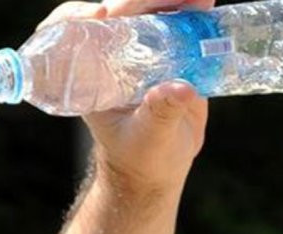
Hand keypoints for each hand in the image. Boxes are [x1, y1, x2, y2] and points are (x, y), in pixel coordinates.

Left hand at [39, 0, 215, 195]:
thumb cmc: (140, 158)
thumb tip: (180, 88)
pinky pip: (176, 26)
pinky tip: (207, 4)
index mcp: (92, 77)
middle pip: (118, 15)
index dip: (80, 17)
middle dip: (141, 0)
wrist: (158, 169)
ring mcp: (141, 54)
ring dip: (170, 1)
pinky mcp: (169, 55)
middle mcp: (113, 59)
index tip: (101, 13)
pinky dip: (191, 12)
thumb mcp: (148, 139)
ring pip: (149, 14)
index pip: (75, 36)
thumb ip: (160, 115)